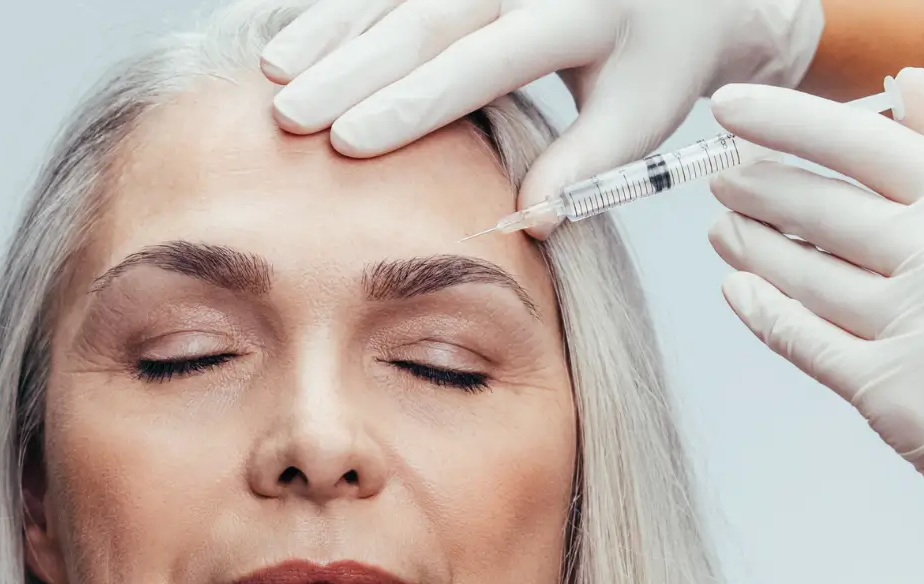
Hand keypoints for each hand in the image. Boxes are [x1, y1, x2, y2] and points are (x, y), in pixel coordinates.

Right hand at [258, 0, 823, 233]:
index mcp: (574, 15)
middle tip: (289, 116)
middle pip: (424, 23)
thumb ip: (585, 166)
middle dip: (349, 69)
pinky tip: (287, 43)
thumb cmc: (650, 63)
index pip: (481, 62)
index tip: (349, 143)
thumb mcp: (638, 115)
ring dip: (328, 33)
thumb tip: (528, 223)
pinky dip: (334, 11)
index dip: (411, 103)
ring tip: (272, 79)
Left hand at [705, 68, 923, 583]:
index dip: (785, 120)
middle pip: (823, 207)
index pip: (868, 144)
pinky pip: (801, 340)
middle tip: (722, 178)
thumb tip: (904, 83)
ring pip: (802, 274)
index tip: (731, 110)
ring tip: (725, 230)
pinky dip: (760, 310)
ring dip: (751, 247)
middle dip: (757, 187)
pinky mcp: (894, 397)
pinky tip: (738, 290)